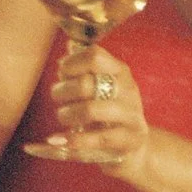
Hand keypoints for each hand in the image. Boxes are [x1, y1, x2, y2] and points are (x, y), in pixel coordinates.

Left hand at [48, 43, 148, 171]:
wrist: (135, 145)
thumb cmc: (110, 113)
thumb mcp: (101, 87)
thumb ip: (85, 69)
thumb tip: (69, 46)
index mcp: (120, 71)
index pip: (94, 56)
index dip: (71, 63)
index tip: (62, 74)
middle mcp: (128, 90)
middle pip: (86, 83)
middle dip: (63, 91)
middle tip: (57, 97)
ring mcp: (131, 115)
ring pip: (91, 110)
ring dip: (67, 114)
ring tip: (62, 116)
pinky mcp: (129, 139)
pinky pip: (98, 138)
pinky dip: (75, 139)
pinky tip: (61, 139)